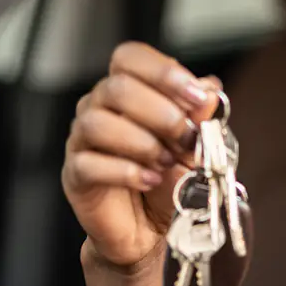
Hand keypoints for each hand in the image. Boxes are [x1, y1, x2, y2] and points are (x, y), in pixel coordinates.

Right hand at [63, 42, 222, 267]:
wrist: (154, 228)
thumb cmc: (171, 177)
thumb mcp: (195, 142)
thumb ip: (200, 115)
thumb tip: (210, 90)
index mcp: (127, 89)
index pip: (129, 57)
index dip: (163, 72)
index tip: (197, 98)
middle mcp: (98, 107)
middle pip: (117, 88)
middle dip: (161, 113)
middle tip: (186, 137)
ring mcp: (82, 140)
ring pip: (98, 123)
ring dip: (142, 142)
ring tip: (166, 161)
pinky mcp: (76, 175)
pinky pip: (89, 164)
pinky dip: (125, 171)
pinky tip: (150, 179)